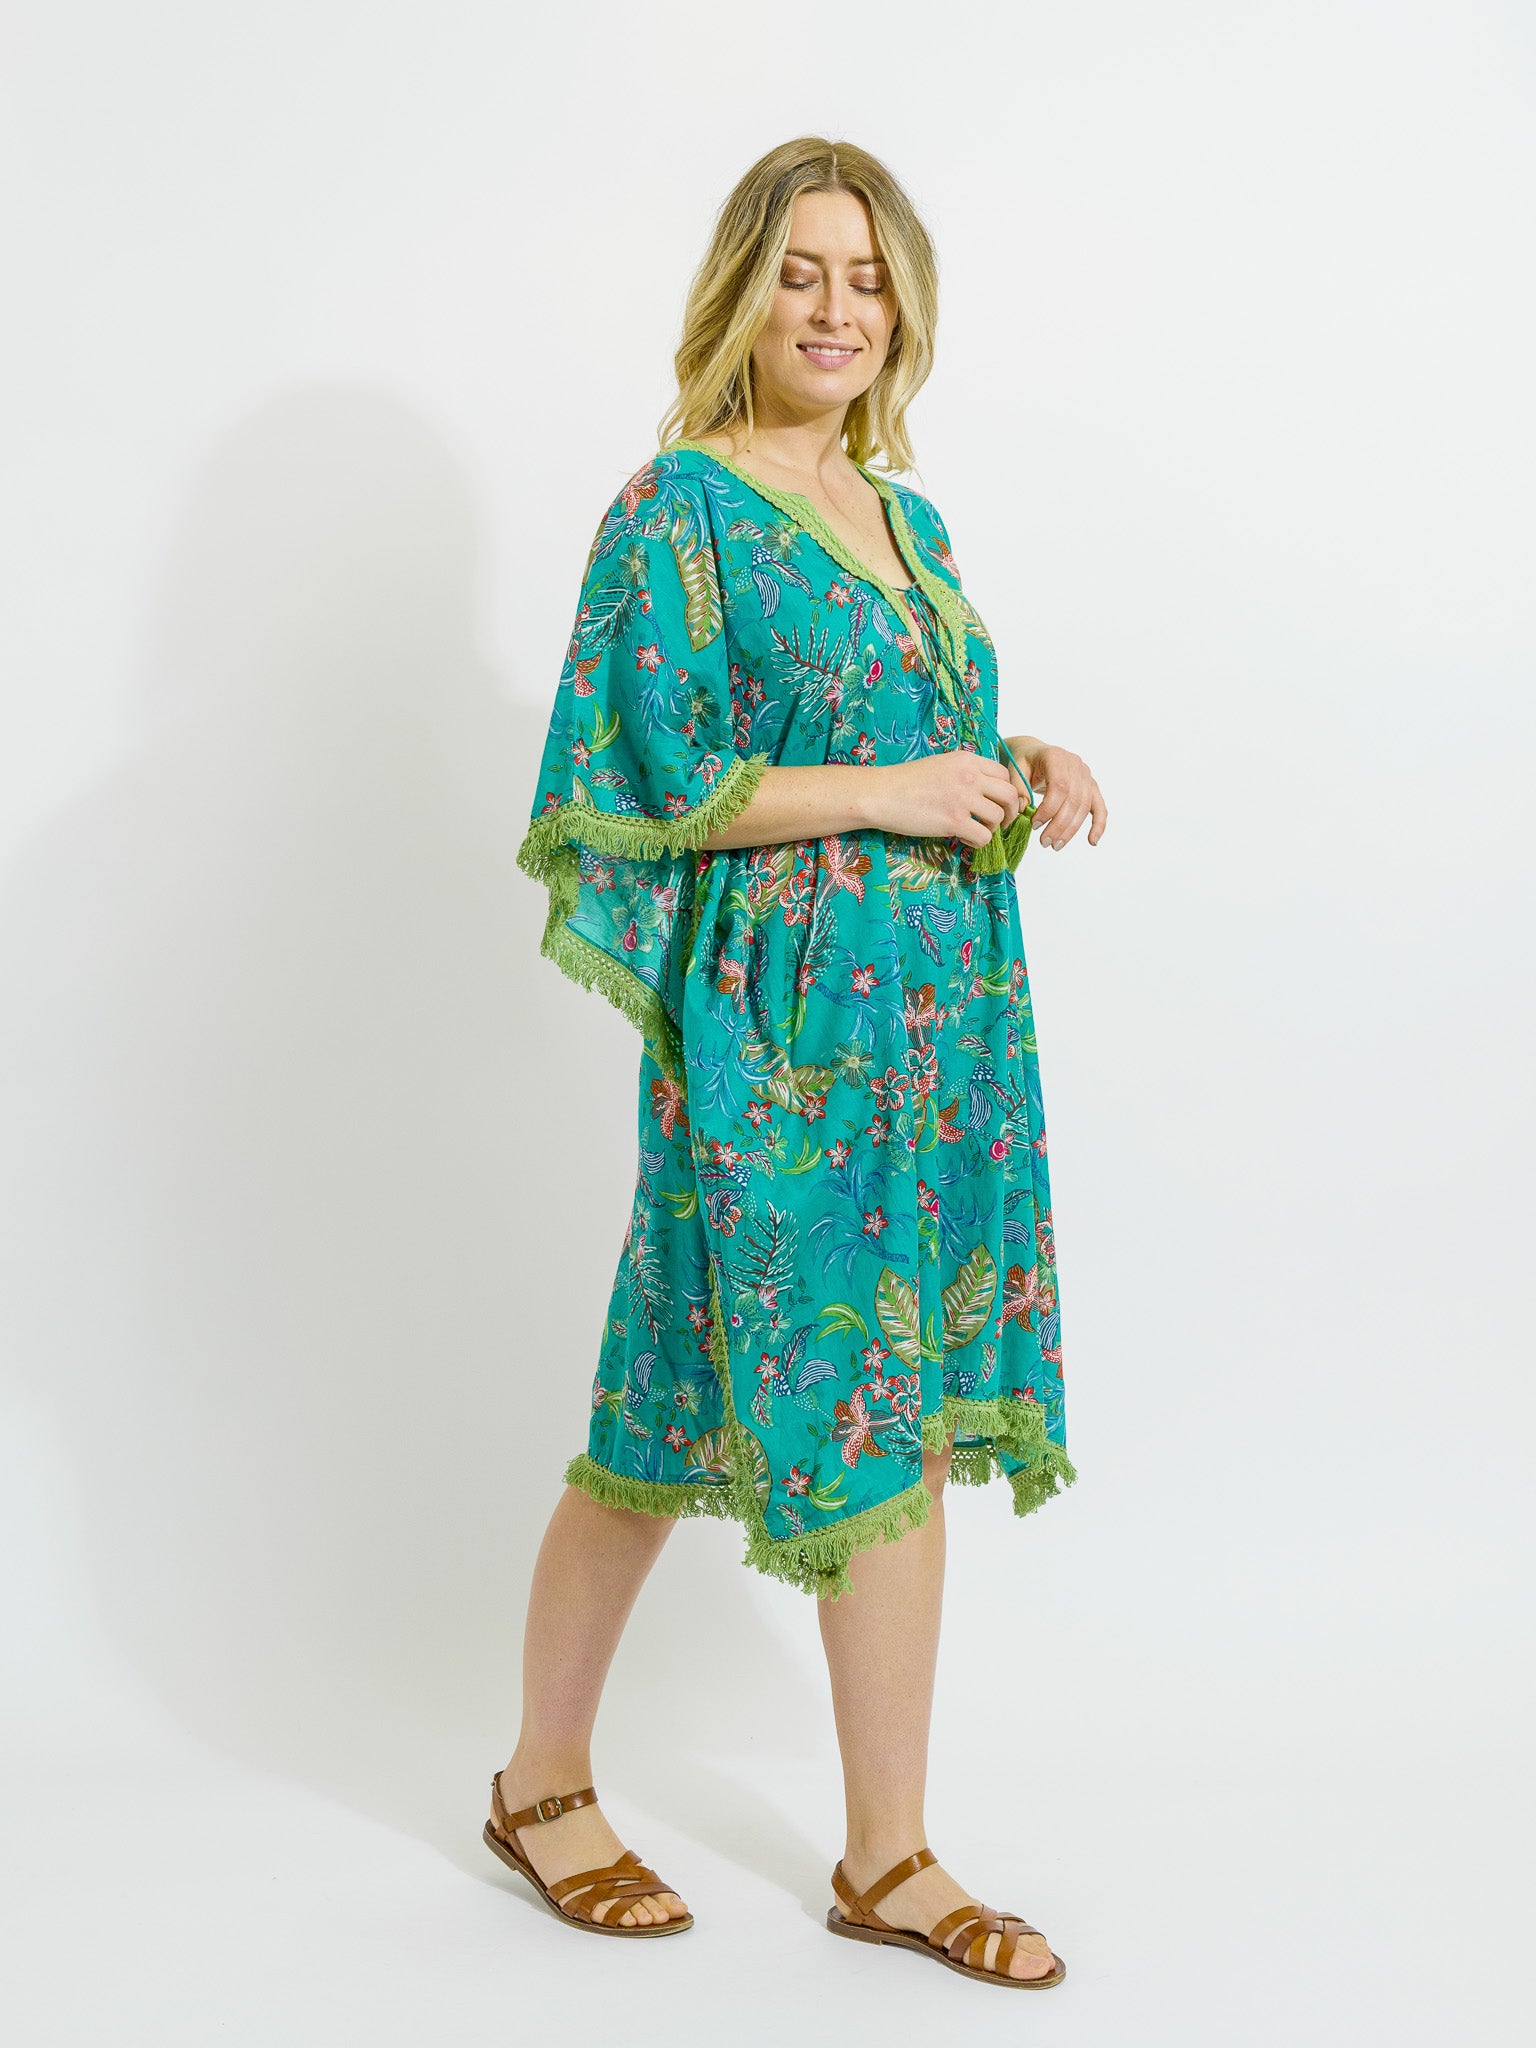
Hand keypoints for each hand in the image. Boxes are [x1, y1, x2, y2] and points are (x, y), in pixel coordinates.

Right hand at [863, 749, 1025, 849]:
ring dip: (991, 828)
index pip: (1003, 773)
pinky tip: (964, 839)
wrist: (881, 794)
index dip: (1003, 791)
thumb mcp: (940, 765)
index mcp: (967, 760)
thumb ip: (963, 772)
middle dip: (1009, 811)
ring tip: (974, 830)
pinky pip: (984, 836)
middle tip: (997, 822)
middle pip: (1009, 794)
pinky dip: (978, 842)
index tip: (995, 803)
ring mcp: (963, 798)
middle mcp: (970, 776)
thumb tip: (980, 790)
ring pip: (999, 817)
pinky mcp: (955, 821)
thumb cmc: (904, 782)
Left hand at [1002, 735, 1106, 848]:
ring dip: (1071, 829)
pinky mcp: (1091, 787)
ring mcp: (1086, 775)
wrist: (1035, 753)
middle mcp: (1075, 765)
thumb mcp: (1014, 770)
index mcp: (1056, 757)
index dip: (1048, 809)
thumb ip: (1017, 789)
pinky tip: (1092, 841)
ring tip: (1055, 845)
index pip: (1059, 786)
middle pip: (1074, 799)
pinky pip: (1099, 806)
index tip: (1034, 824)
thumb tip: (1023, 810)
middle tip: (1044, 842)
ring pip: (1085, 806)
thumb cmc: (1024, 762)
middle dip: (1059, 825)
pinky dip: (1099, 824)